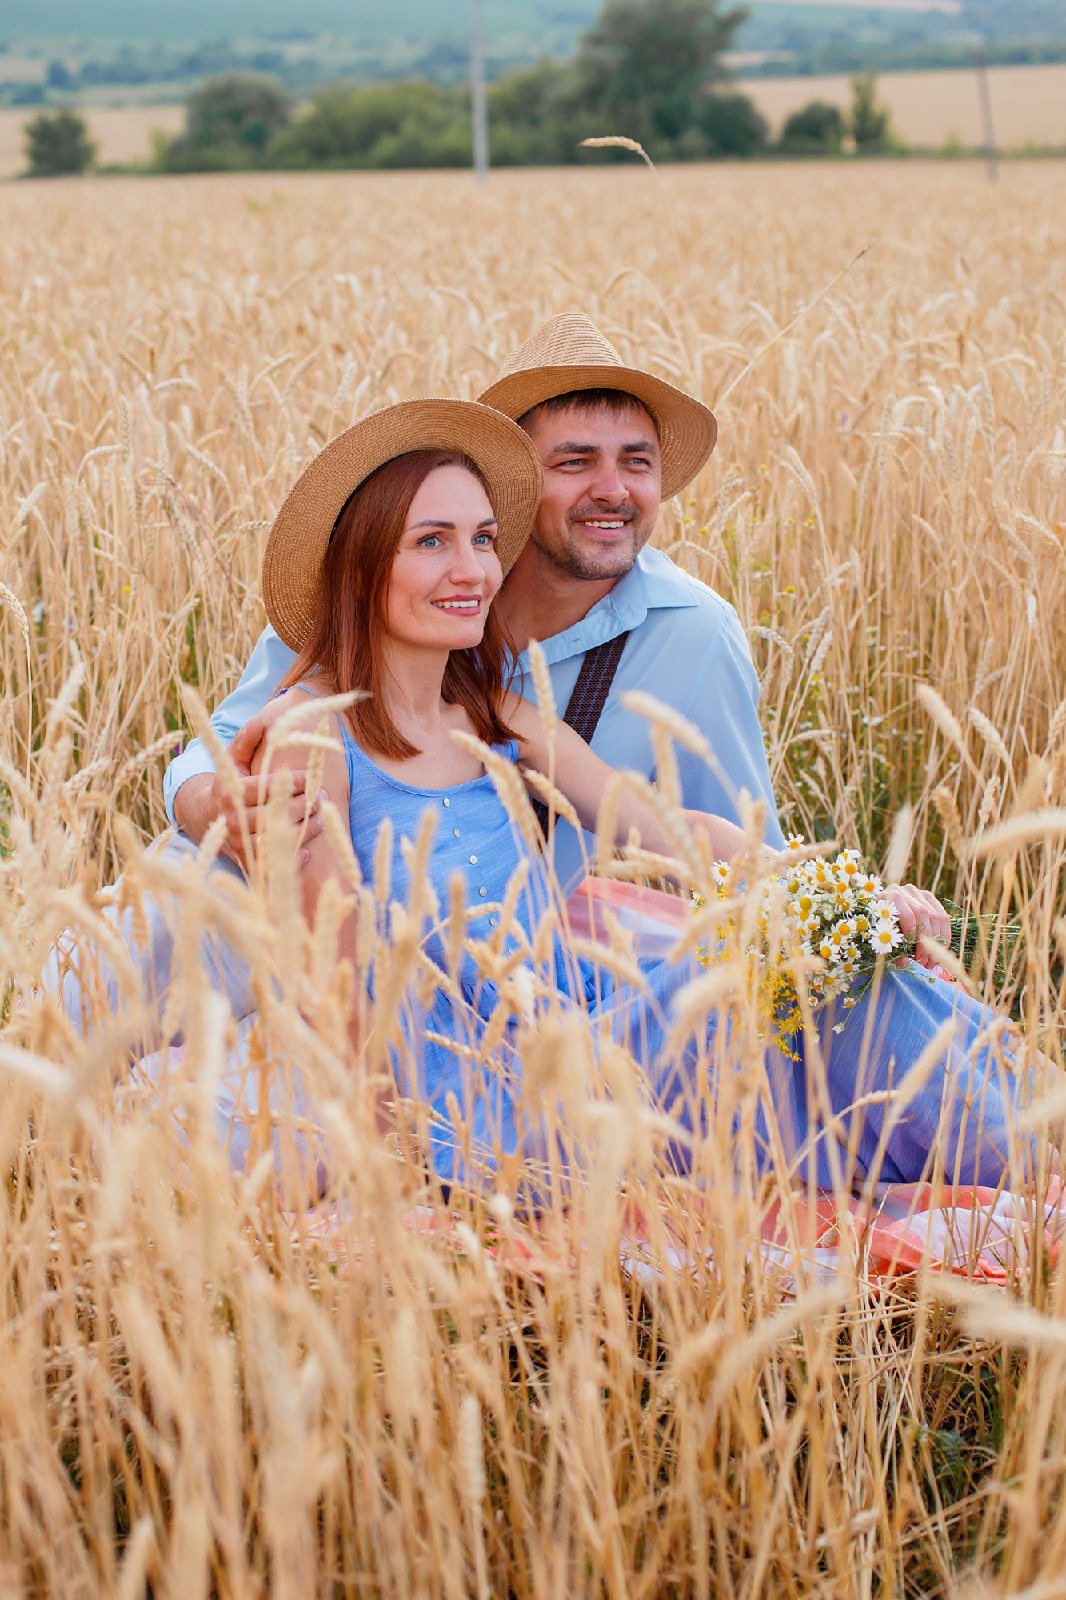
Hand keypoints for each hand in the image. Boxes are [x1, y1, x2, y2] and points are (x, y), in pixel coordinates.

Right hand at [173, 715, 324, 867]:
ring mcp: (237, 842)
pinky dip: (291, 859)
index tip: (313, 778)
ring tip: (322, 819)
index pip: (267, 788)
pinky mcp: (245, 861)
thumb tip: (259, 721)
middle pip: (275, 814)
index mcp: (229, 792)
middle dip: (304, 805)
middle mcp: (231, 819)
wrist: (210, 816)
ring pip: (277, 839)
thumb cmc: (230, 782)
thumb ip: (246, 741)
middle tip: (323, 797)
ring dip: (305, 830)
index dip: (294, 783)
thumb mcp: (233, 759)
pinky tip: (307, 851)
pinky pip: (271, 866)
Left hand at [885, 883, 951, 969]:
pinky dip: (944, 935)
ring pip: (936, 916)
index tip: (915, 955)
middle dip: (926, 941)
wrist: (884, 911)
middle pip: (923, 914)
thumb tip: (904, 963)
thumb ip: (891, 948)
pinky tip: (940, 949)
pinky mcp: (930, 898)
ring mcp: (919, 893)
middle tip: (924, 961)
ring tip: (930, 960)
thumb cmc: (880, 926)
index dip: (913, 935)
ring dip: (936, 941)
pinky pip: (943, 917)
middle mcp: (905, 890)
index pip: (907, 914)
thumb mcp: (882, 936)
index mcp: (889, 896)